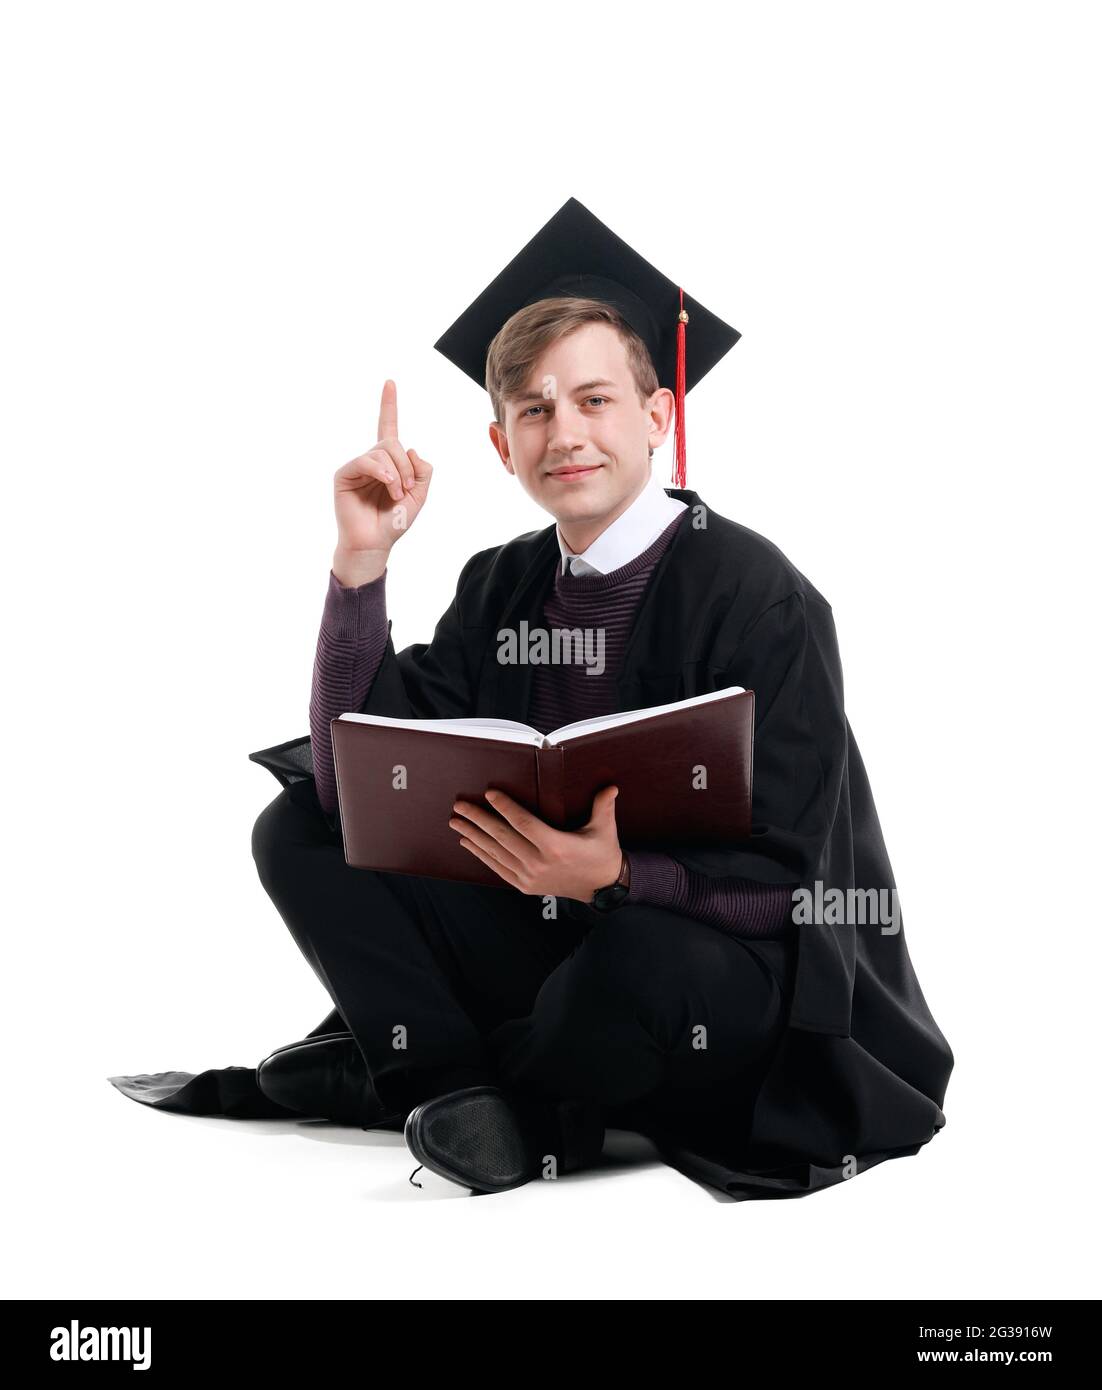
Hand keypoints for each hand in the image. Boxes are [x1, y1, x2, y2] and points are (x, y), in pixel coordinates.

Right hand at [333, 379, 431, 559]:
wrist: (375, 543)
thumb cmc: (393, 522)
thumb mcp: (420, 496)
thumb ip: (423, 471)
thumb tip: (410, 449)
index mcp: (389, 463)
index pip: (388, 428)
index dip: (389, 405)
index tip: (390, 383)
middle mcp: (372, 460)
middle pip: (392, 442)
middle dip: (406, 466)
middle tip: (405, 489)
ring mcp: (357, 466)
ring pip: (383, 450)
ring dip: (397, 473)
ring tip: (395, 493)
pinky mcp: (344, 473)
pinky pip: (367, 460)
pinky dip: (383, 472)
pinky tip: (388, 486)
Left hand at [448, 786, 623, 901]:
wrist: (602, 888)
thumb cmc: (602, 854)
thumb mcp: (605, 829)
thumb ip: (603, 806)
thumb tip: (611, 787)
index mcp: (556, 847)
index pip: (524, 823)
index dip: (505, 807)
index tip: (490, 793)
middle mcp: (539, 863)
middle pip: (503, 837)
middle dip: (478, 819)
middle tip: (460, 805)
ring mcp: (529, 876)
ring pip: (496, 852)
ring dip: (474, 835)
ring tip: (457, 821)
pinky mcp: (524, 885)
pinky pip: (497, 867)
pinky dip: (481, 854)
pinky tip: (468, 842)